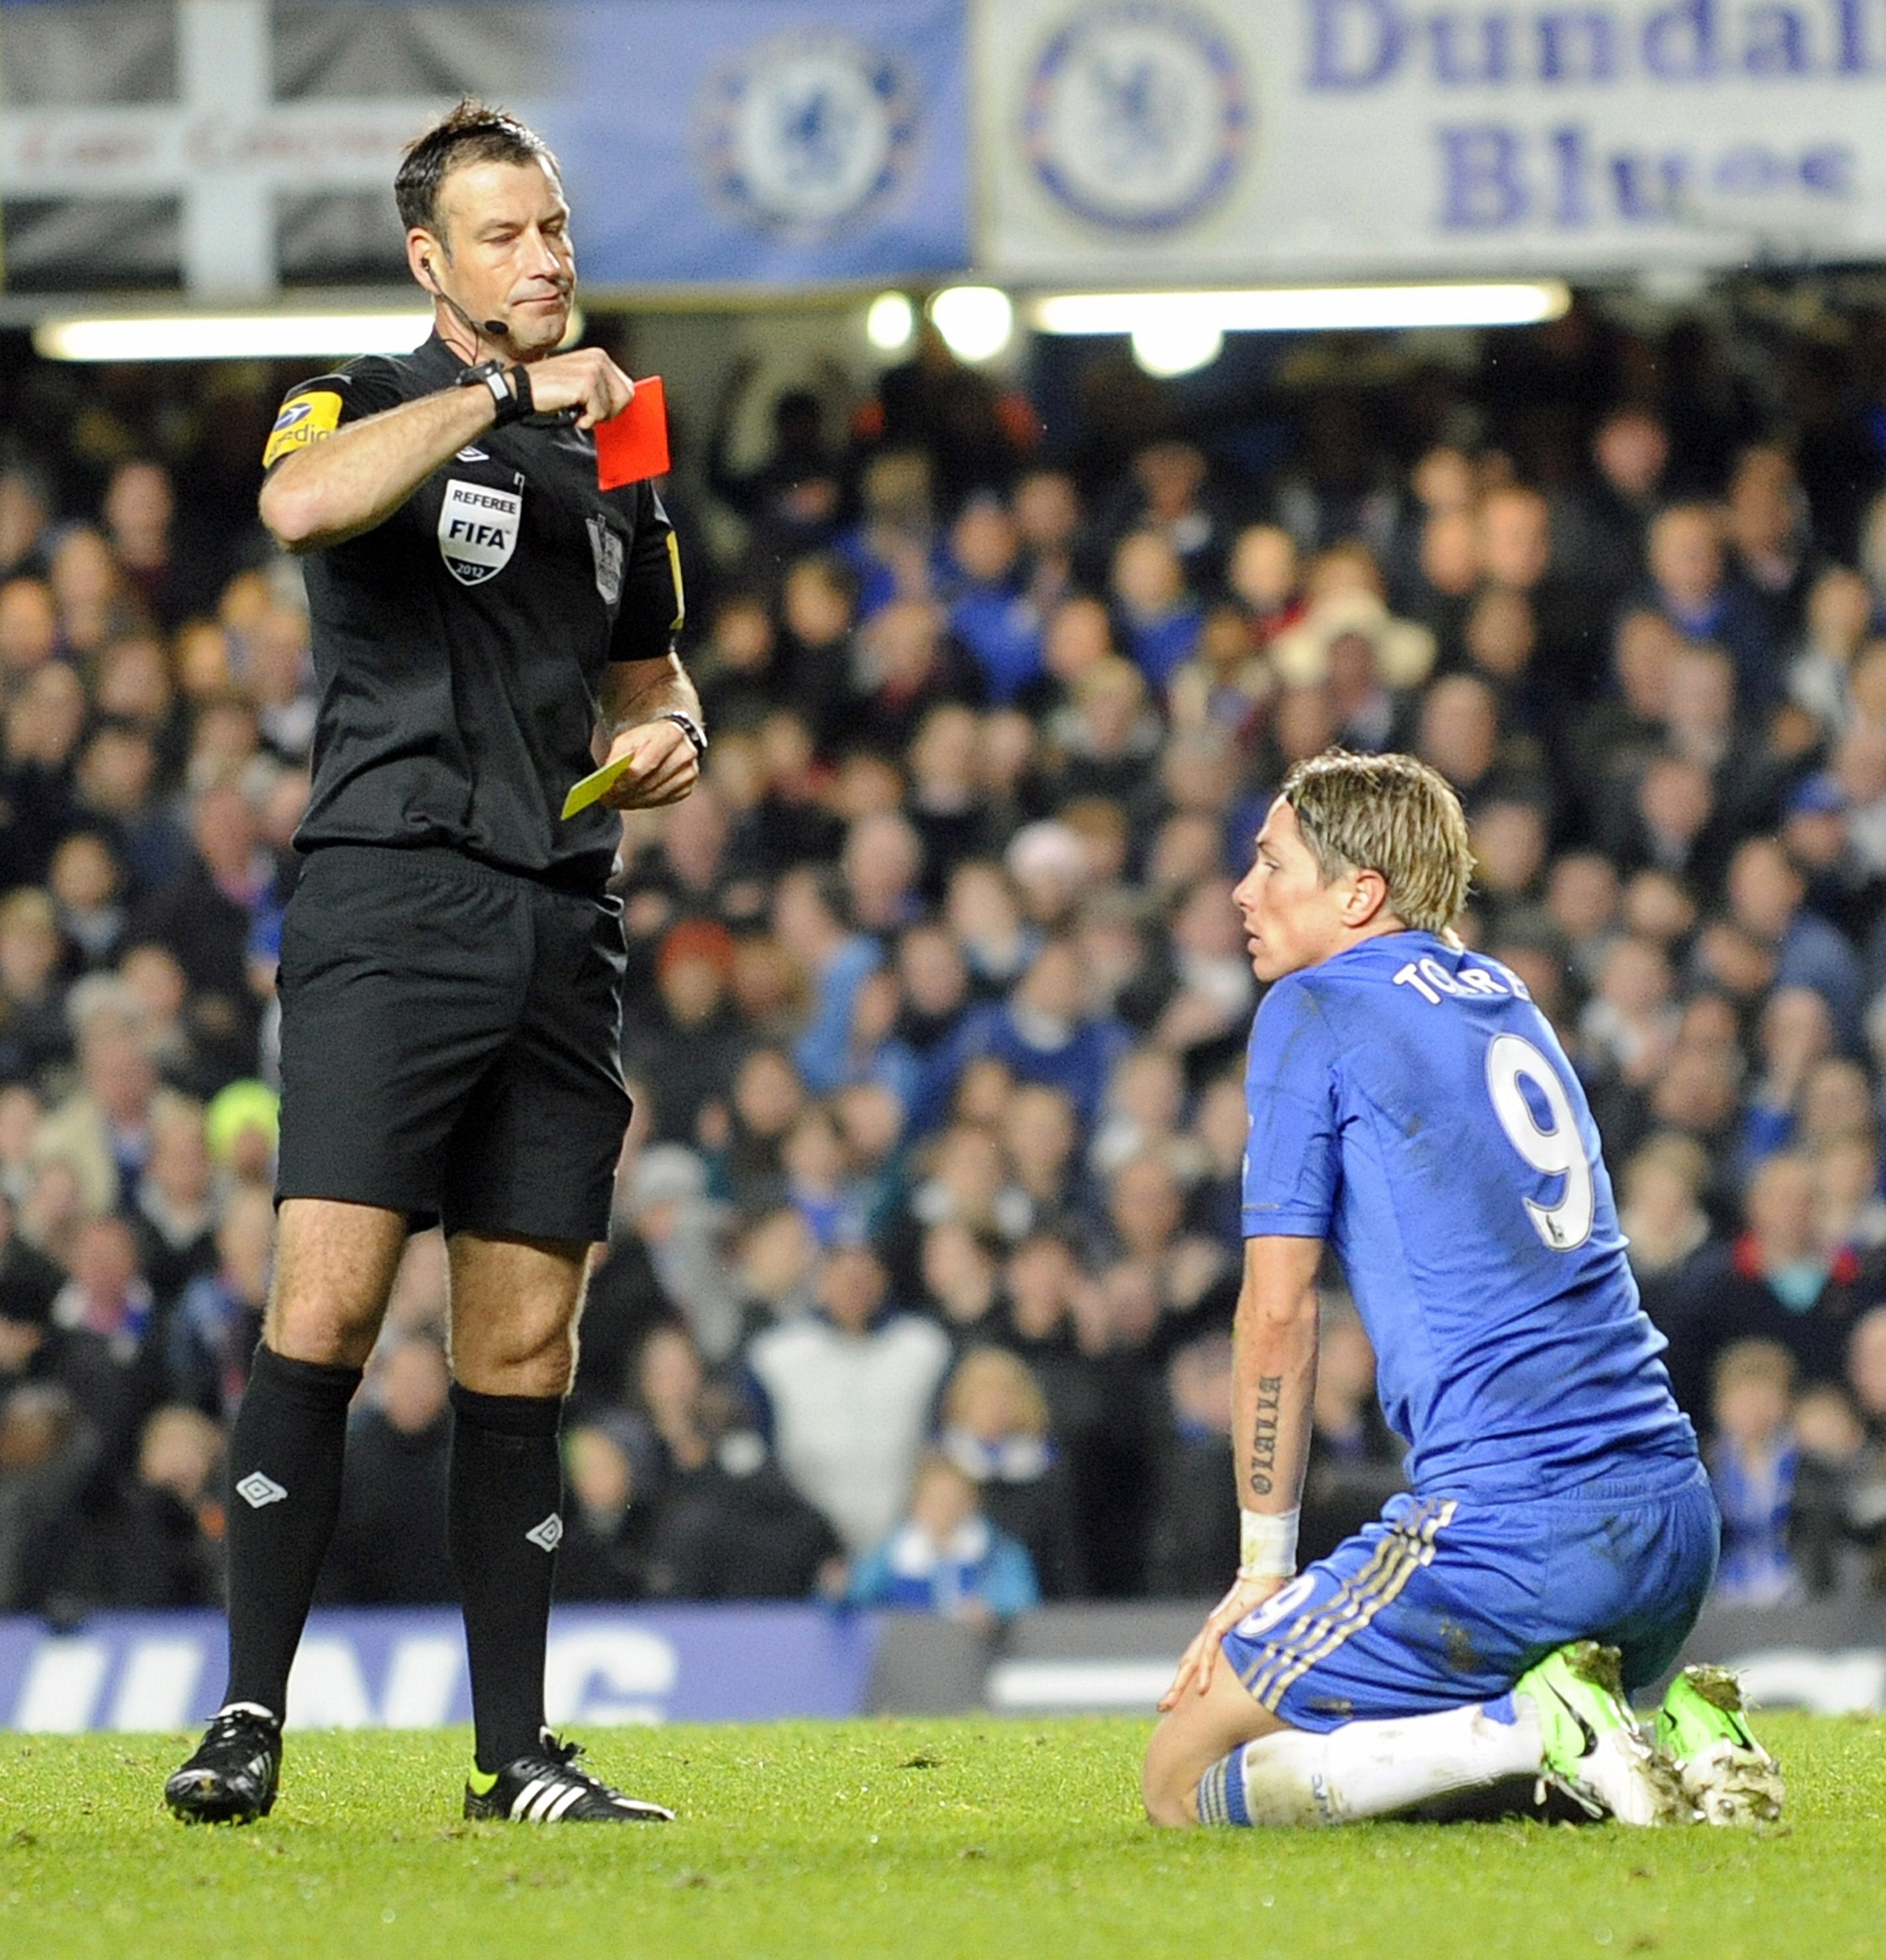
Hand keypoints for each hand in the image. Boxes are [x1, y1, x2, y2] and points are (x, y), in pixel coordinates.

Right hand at [523, 346, 634, 430]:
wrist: (522, 389)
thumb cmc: (548, 389)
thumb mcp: (579, 382)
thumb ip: (601, 386)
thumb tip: (622, 400)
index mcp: (598, 356)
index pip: (627, 388)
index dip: (614, 405)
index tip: (596, 408)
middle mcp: (598, 359)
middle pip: (625, 398)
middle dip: (607, 412)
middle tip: (585, 411)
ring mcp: (592, 370)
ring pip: (611, 408)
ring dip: (592, 416)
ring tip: (574, 408)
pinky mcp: (585, 384)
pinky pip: (598, 414)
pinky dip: (584, 420)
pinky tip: (570, 411)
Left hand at [599, 719, 699, 809]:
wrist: (666, 738)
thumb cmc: (644, 738)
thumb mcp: (627, 738)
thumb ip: (617, 755)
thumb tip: (608, 780)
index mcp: (670, 734)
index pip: (644, 765)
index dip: (624, 781)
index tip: (607, 791)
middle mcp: (685, 753)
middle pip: (650, 783)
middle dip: (626, 795)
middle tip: (608, 801)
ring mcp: (689, 772)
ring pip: (656, 795)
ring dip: (633, 802)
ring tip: (616, 802)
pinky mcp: (688, 786)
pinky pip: (663, 800)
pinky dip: (645, 803)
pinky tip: (632, 801)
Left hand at [1157, 1573, 1285, 1710]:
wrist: (1265, 1575)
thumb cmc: (1264, 1600)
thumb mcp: (1255, 1630)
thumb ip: (1252, 1646)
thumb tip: (1261, 1664)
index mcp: (1216, 1635)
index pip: (1196, 1661)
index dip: (1186, 1680)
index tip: (1177, 1701)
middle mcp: (1210, 1632)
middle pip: (1188, 1664)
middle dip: (1176, 1688)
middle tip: (1162, 1708)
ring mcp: (1214, 1627)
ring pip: (1193, 1661)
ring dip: (1182, 1684)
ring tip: (1172, 1703)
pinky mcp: (1221, 1623)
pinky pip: (1210, 1650)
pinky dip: (1205, 1669)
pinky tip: (1202, 1688)